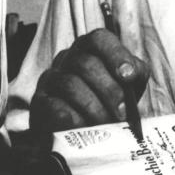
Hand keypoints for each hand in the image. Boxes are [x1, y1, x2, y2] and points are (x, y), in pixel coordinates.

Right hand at [29, 28, 148, 132]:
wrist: (81, 135)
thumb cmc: (108, 103)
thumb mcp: (128, 86)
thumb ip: (135, 74)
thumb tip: (132, 73)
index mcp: (89, 48)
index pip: (99, 39)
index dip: (116, 55)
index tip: (129, 77)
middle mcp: (68, 58)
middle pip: (86, 64)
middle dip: (109, 91)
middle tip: (122, 114)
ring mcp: (51, 79)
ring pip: (71, 85)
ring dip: (95, 108)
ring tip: (107, 125)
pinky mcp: (39, 103)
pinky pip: (56, 107)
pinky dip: (76, 120)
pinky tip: (86, 129)